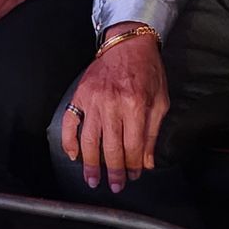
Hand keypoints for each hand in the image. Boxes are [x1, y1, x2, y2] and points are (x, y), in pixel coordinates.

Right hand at [60, 24, 168, 192]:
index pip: (133, 146)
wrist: (128, 42)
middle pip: (110, 148)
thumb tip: (146, 162)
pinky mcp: (81, 94)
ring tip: (92, 180)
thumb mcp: (160, 100)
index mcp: (135, 105)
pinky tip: (73, 155)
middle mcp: (112, 104)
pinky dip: (69, 141)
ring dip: (90, 164)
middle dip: (113, 172)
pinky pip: (70, 122)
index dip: (133, 166)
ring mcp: (94, 99)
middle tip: (114, 185)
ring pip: (89, 140)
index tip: (133, 176)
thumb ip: (152, 132)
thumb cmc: (147, 70)